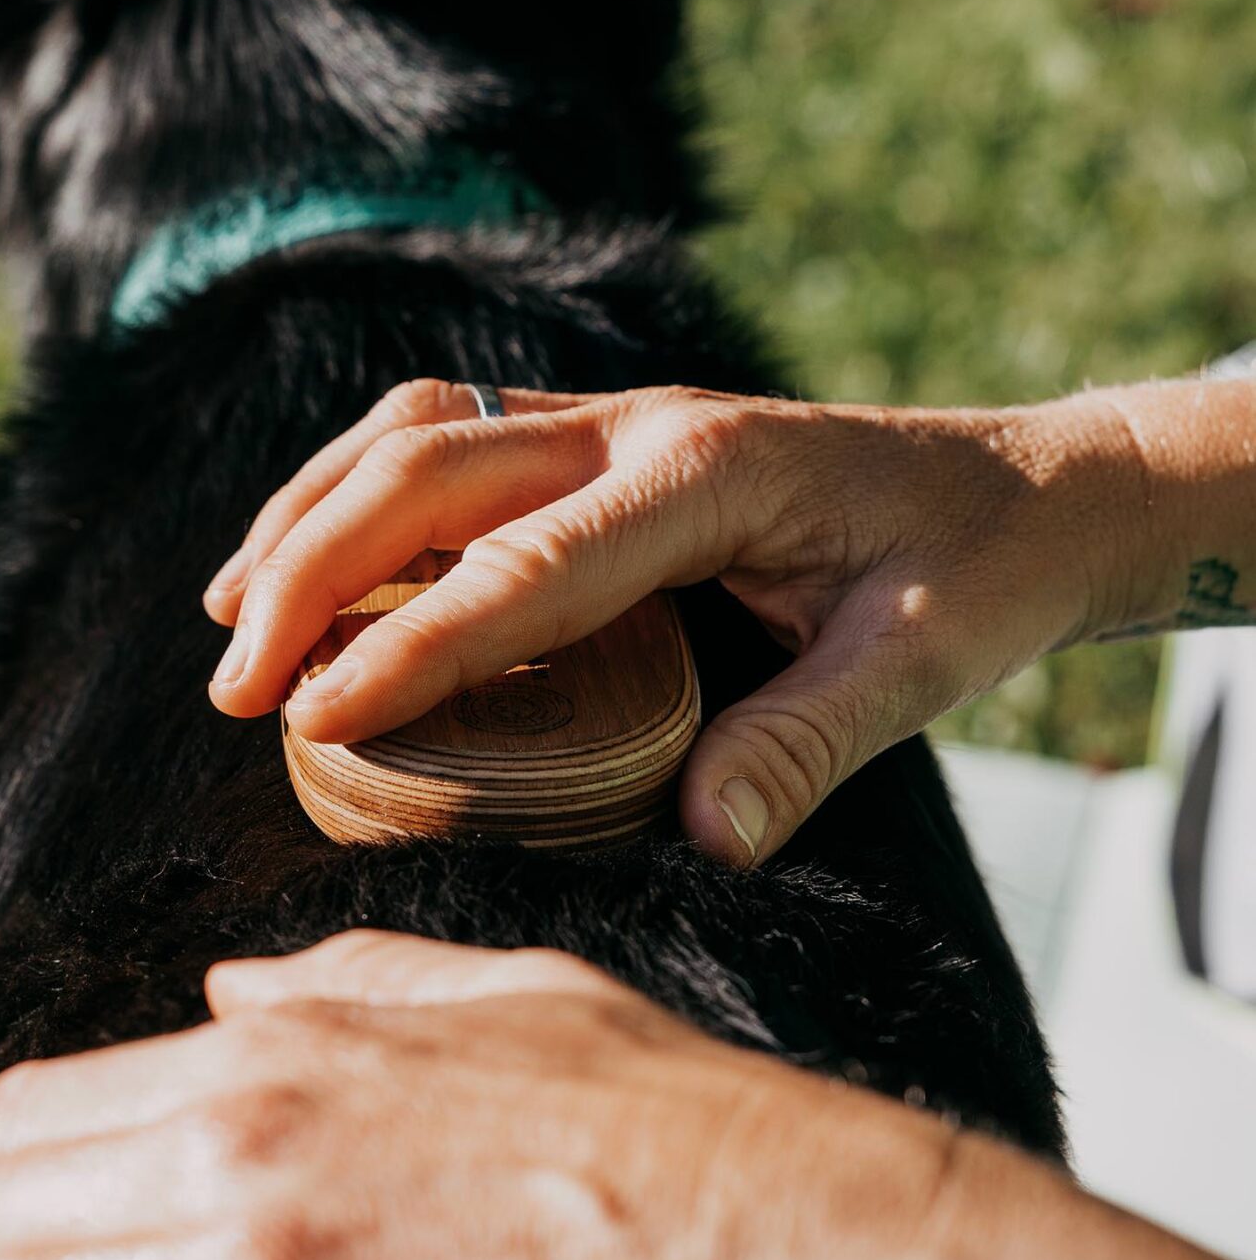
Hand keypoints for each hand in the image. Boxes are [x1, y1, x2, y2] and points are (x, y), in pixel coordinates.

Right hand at [201, 376, 1231, 862]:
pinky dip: (352, 491)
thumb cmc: (980, 574)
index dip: (412, 640)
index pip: (526, 562)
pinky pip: (445, 435)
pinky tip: (304, 557)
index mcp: (710, 477)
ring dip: (308, 515)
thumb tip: (704, 841)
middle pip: (430, 469)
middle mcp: (641, 426)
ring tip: (227, 618)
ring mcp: (614, 418)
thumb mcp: (923, 663)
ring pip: (417, 433)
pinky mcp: (598, 436)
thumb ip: (809, 740)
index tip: (312, 717)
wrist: (1031, 483)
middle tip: (231, 691)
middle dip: (309, 571)